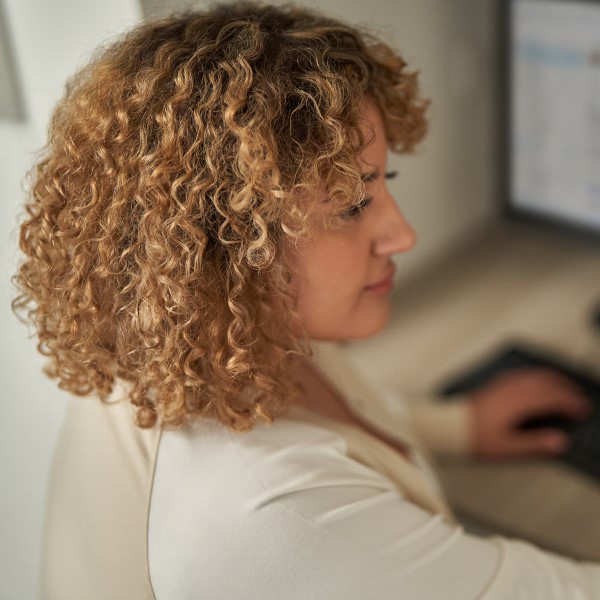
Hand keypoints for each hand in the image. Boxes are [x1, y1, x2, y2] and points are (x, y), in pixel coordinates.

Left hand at [470, 369, 592, 458]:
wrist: (449, 427)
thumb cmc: (475, 438)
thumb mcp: (507, 448)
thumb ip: (535, 444)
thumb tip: (560, 442)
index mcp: (519, 403)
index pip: (552, 398)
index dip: (570, 403)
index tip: (583, 410)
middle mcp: (512, 390)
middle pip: (546, 383)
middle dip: (565, 389)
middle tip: (579, 398)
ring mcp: (503, 385)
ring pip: (534, 376)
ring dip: (553, 379)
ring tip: (565, 387)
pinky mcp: (495, 385)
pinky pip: (522, 375)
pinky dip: (536, 376)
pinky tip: (537, 381)